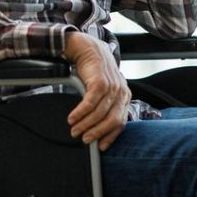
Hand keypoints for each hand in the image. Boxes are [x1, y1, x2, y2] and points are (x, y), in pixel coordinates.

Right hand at [63, 32, 130, 150]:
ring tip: (74, 130)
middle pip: (111, 120)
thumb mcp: (105, 90)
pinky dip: (80, 113)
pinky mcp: (100, 82)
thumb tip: (98, 128)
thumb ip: (106, 106)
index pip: (120, 122)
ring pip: (100, 113)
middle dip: (97, 133)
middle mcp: (121, 92)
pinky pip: (90, 103)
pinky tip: (72, 118)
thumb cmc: (95, 72)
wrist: (89, 49)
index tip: (100, 146)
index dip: (110, 136)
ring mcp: (112, 87)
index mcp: (124, 96)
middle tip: (84, 140)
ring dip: (85, 124)